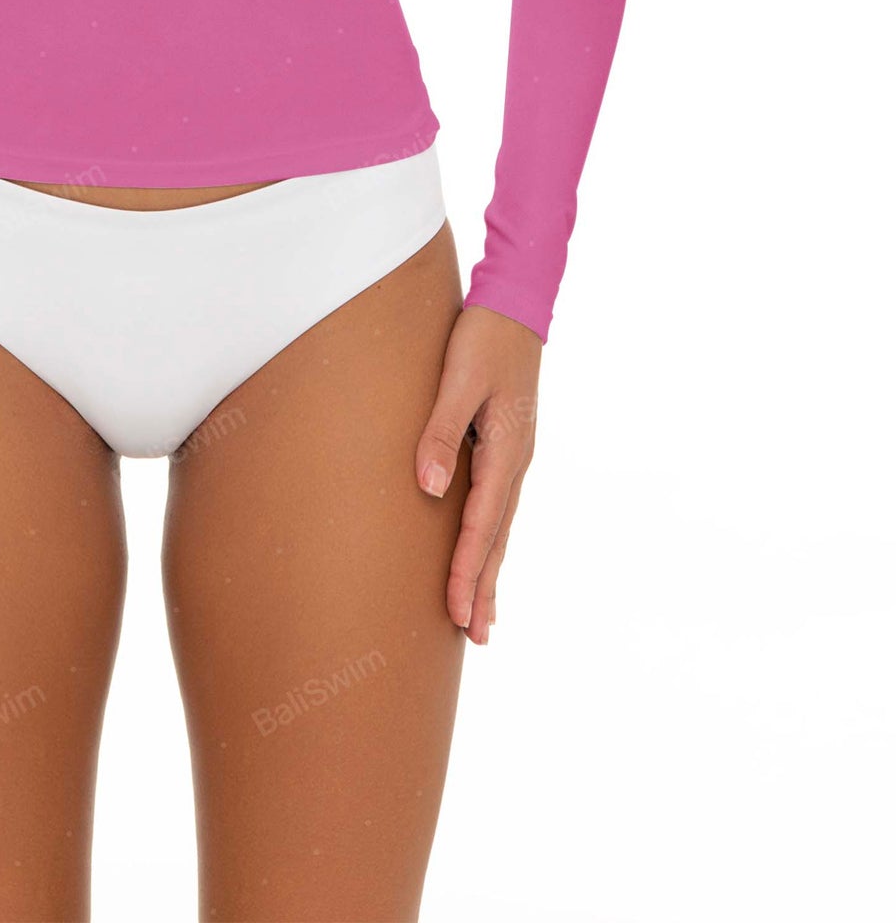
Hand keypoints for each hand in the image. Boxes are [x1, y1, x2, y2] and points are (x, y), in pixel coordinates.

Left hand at [414, 305, 541, 644]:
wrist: (514, 307)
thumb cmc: (482, 340)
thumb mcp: (458, 381)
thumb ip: (441, 432)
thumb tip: (429, 489)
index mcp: (506, 452)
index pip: (481, 524)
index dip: (465, 569)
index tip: (454, 610)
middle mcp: (515, 462)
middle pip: (496, 538)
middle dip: (483, 587)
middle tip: (474, 638)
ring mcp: (514, 457)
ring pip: (499, 527)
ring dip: (488, 571)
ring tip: (481, 617)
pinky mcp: (505, 448)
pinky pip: (496, 506)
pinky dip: (489, 540)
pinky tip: (482, 554)